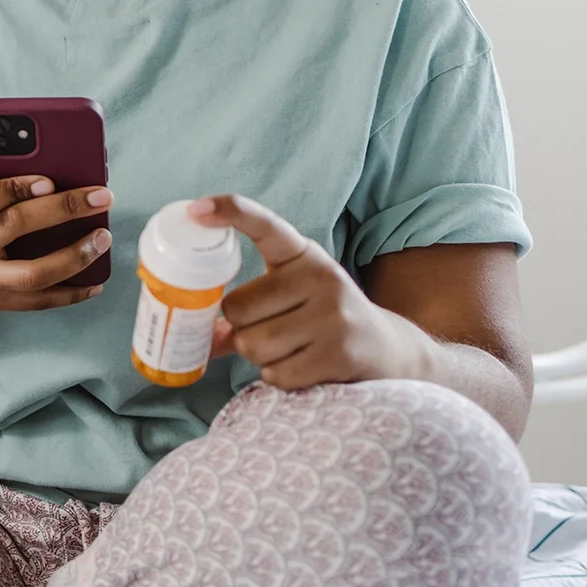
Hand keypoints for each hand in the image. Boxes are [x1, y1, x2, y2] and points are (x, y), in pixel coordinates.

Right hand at [0, 171, 113, 316]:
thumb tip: (44, 158)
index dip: (16, 187)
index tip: (50, 180)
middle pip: (16, 227)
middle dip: (64, 210)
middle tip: (102, 197)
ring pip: (32, 274)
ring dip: (74, 256)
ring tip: (102, 238)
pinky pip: (39, 302)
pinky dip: (71, 293)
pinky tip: (96, 280)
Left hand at [191, 194, 433, 389]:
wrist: (388, 351)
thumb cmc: (323, 320)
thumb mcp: (293, 298)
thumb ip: (249, 309)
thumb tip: (201, 337)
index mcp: (304, 256)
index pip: (265, 226)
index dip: (230, 213)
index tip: (197, 209)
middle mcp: (321, 277)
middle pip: (237, 309)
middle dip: (241, 329)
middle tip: (270, 331)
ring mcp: (333, 315)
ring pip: (252, 344)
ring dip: (260, 357)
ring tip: (291, 349)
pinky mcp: (338, 353)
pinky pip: (275, 374)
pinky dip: (279, 377)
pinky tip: (304, 366)